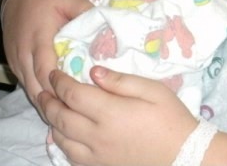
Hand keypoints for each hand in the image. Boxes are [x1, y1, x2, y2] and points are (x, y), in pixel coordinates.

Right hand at [2, 0, 91, 110]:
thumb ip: (87, 12)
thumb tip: (107, 28)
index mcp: (39, 37)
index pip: (45, 67)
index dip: (58, 84)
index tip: (77, 95)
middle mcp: (24, 52)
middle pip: (36, 85)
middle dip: (55, 100)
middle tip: (77, 113)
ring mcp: (16, 60)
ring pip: (30, 89)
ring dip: (47, 102)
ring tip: (69, 114)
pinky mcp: (14, 64)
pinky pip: (25, 85)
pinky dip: (39, 95)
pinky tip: (55, 104)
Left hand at [39, 67, 197, 165]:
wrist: (183, 155)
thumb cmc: (171, 118)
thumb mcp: (153, 91)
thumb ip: (122, 81)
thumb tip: (93, 71)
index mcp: (111, 112)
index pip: (73, 95)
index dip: (60, 82)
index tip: (55, 72)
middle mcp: (98, 135)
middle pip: (61, 117)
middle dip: (48, 101)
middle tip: (43, 89)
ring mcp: (96, 154)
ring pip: (61, 138)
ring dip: (51, 121)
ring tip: (49, 107)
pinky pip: (70, 155)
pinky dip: (60, 143)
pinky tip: (60, 134)